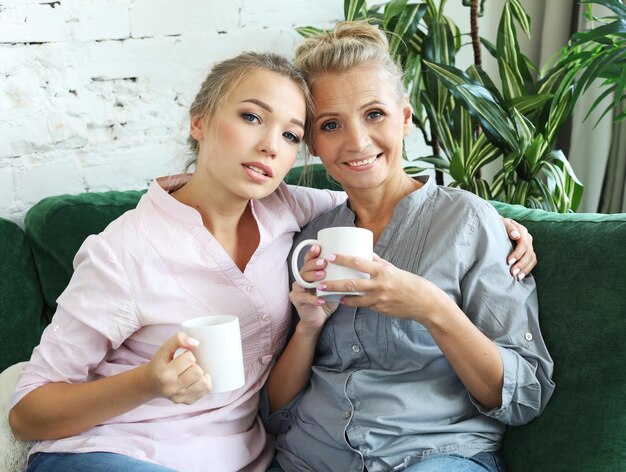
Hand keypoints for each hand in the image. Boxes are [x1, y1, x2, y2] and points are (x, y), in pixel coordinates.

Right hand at [145, 333, 211, 403]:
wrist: (150, 383)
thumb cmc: (160, 363)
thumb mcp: (164, 348)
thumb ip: (178, 339)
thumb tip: (196, 343)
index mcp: (164, 374)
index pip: (189, 358)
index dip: (188, 354)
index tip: (182, 357)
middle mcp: (171, 388)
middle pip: (197, 372)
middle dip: (195, 365)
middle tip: (187, 365)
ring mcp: (179, 397)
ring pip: (204, 383)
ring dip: (201, 375)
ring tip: (192, 372)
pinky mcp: (186, 402)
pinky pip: (206, 391)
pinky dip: (204, 383)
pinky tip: (197, 380)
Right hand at [289, 244, 337, 335]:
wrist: (318, 317)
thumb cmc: (329, 298)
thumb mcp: (336, 284)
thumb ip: (343, 273)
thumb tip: (362, 261)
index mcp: (311, 271)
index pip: (309, 258)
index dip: (312, 252)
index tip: (319, 247)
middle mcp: (303, 277)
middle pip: (305, 266)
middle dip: (314, 263)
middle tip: (324, 263)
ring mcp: (298, 288)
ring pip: (302, 279)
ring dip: (312, 277)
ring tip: (322, 276)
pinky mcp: (297, 299)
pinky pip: (303, 297)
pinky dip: (313, 299)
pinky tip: (321, 299)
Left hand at [319, 254, 453, 325]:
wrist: (423, 302)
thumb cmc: (408, 282)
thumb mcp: (393, 269)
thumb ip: (378, 263)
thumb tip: (366, 254)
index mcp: (382, 271)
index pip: (359, 263)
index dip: (343, 259)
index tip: (330, 257)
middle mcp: (379, 285)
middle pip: (351, 284)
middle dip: (333, 283)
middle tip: (320, 282)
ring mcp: (379, 299)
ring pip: (354, 298)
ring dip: (339, 295)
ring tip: (327, 292)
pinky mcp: (379, 309)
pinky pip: (363, 305)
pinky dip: (352, 302)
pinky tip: (343, 301)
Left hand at [503, 218, 536, 279]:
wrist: (498, 226)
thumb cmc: (498, 225)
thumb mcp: (502, 223)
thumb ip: (509, 228)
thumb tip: (516, 236)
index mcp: (522, 230)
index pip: (523, 243)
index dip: (517, 253)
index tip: (508, 261)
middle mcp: (528, 238)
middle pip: (528, 253)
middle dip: (521, 264)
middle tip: (512, 272)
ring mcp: (529, 246)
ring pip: (532, 258)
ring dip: (525, 269)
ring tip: (517, 277)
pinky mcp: (528, 252)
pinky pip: (532, 262)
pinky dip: (527, 269)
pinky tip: (520, 277)